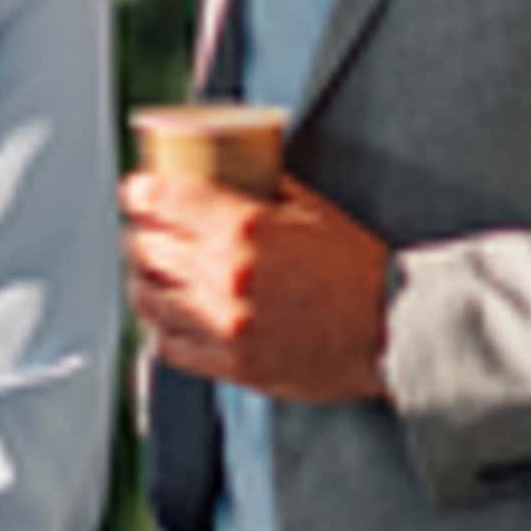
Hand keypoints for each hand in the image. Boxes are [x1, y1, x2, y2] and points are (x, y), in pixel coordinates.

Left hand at [120, 171, 393, 403]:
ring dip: (142, 279)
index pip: (160, 199)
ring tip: (148, 272)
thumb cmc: (358, 266)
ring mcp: (224, 322)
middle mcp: (224, 274)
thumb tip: (220, 167)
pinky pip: (168, 345)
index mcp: (242, 227)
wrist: (393, 328)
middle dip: (139, 232)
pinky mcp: (231, 364)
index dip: (138, 191)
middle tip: (143, 230)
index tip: (136, 191)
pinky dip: (159, 326)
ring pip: (147, 296)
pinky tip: (164, 315)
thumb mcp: (311, 208)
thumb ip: (261, 187)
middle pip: (146, 246)